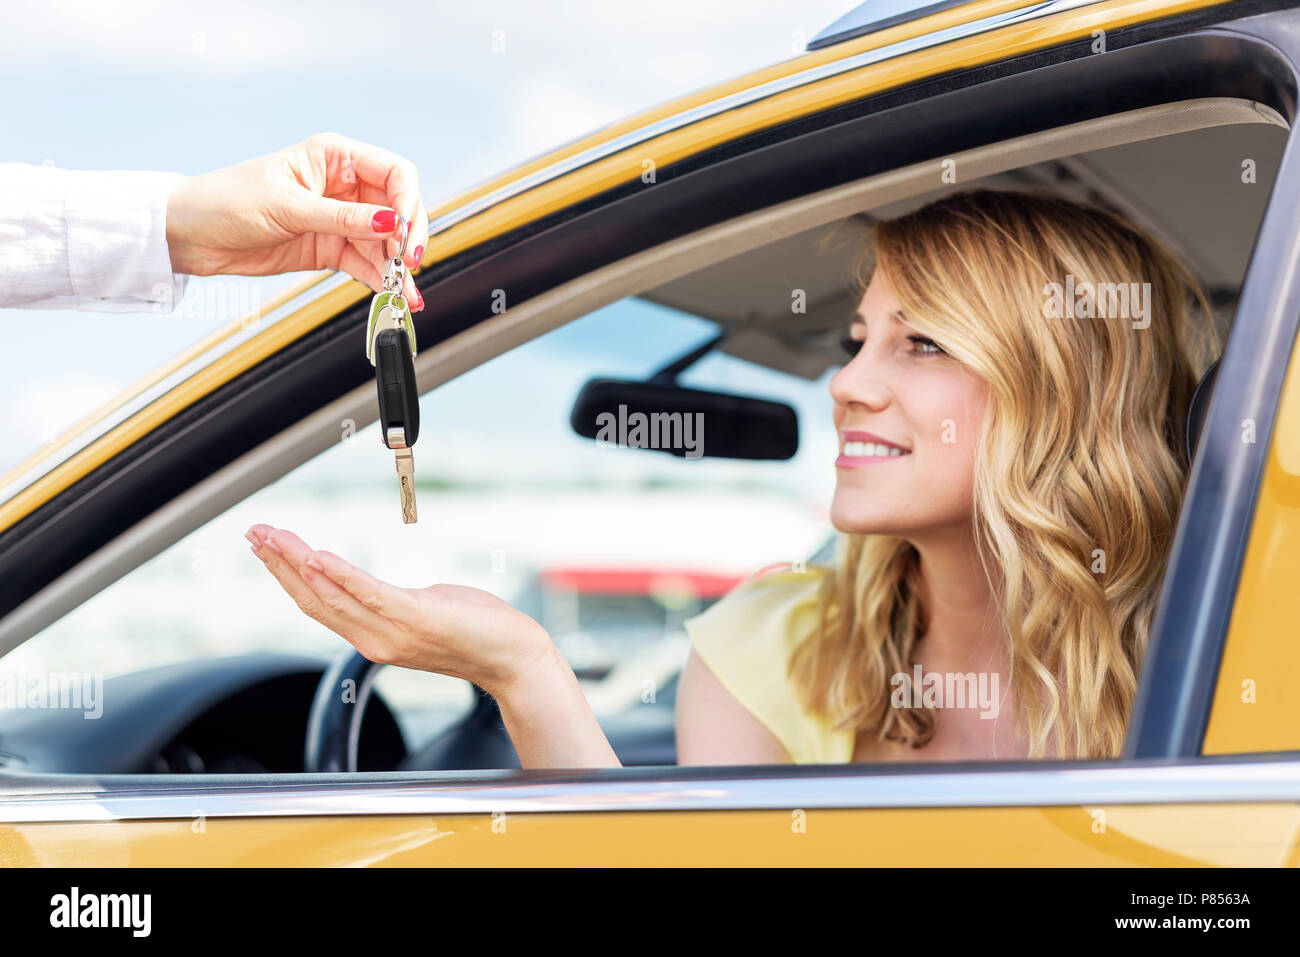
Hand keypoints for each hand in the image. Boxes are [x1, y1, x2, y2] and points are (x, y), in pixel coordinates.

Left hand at [166, 132, 427, 307]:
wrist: (190, 234)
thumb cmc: (226, 201)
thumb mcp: (288, 206)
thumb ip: (343, 218)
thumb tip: (390, 223)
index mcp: (334, 158)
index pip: (394, 173)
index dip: (407, 202)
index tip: (404, 231)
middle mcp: (344, 186)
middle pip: (398, 211)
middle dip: (407, 239)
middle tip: (408, 265)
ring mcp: (339, 219)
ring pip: (385, 243)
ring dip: (399, 268)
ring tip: (405, 293)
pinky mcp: (331, 249)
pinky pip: (367, 264)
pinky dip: (381, 280)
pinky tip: (392, 294)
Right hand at [245, 525, 554, 695]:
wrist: (513, 658)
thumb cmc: (474, 630)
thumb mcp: (421, 610)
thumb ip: (391, 600)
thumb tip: (370, 586)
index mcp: (373, 635)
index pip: (316, 603)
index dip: (284, 575)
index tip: (263, 545)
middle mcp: (375, 639)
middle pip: (313, 598)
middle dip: (278, 564)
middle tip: (252, 533)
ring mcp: (394, 631)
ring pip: (332, 595)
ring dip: (297, 562)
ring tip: (273, 536)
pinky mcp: (416, 618)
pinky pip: (370, 595)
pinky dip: (341, 575)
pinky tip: (318, 555)